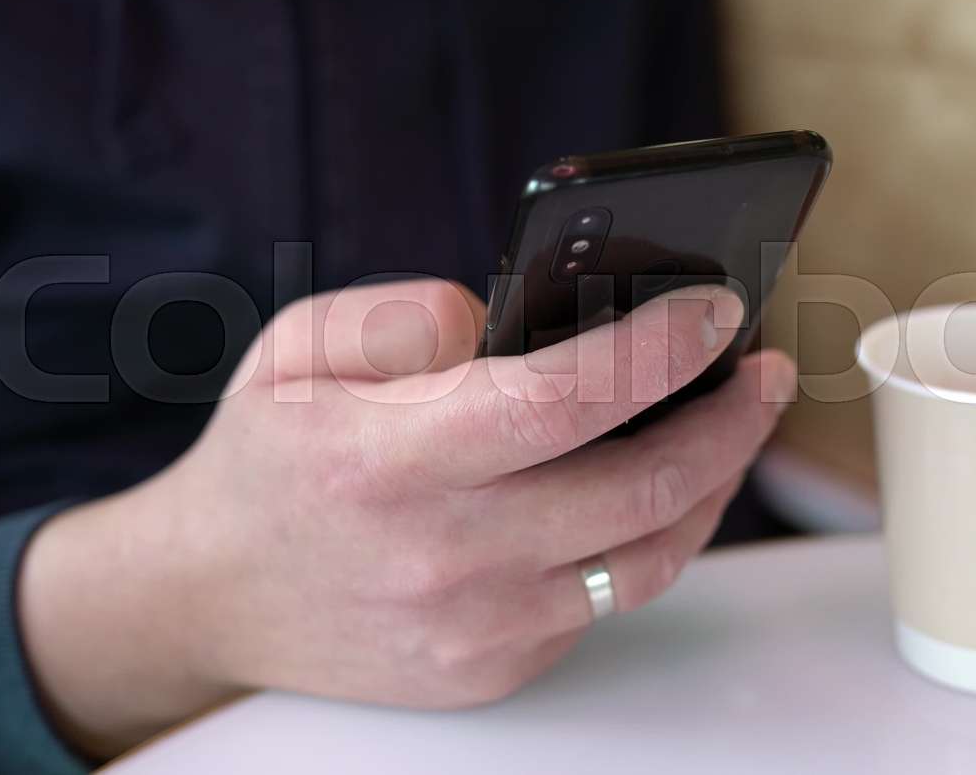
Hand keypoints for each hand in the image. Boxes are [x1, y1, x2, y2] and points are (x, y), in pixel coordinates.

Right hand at [18, 279, 795, 758]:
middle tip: (762, 368)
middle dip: (727, 422)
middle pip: (636, 491)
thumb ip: (402, 314)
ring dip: (711, 486)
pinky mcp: (493, 668)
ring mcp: (473, 628)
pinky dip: (647, 539)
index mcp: (385, 460)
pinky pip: (604, 602)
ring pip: (645, 560)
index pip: (558, 401)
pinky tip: (660, 489)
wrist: (213, 595)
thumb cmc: (267, 458)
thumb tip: (514, 320)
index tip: (720, 307)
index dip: (657, 349)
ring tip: (732, 424)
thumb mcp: (297, 347)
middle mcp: (439, 557)